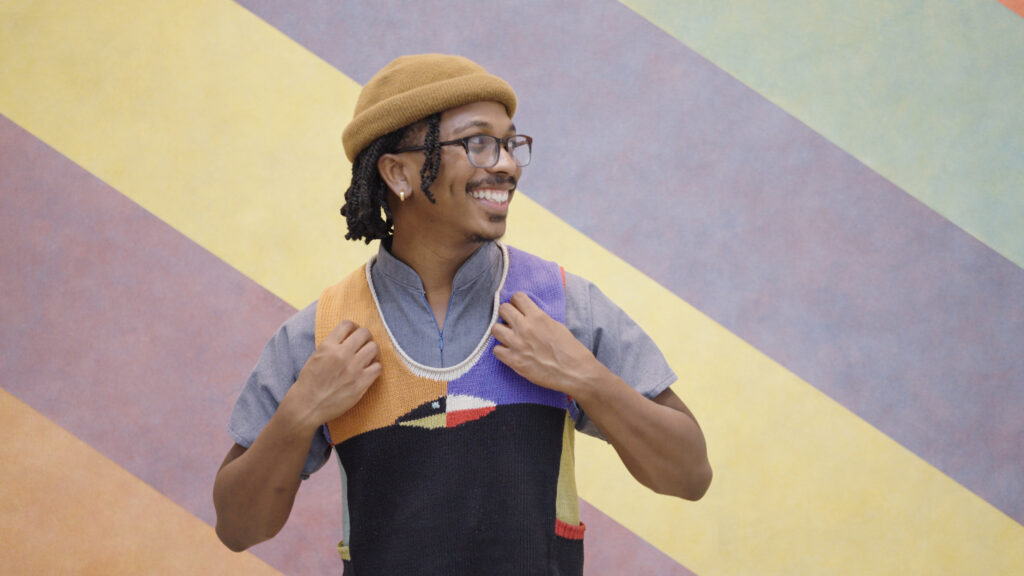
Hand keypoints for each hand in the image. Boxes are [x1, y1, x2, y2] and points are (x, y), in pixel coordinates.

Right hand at [289, 320, 380, 424]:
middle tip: (364, 344)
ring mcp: (353, 369)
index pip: (346, 325)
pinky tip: (369, 370)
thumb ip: (331, 346)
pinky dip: (375, 367)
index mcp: (327, 346)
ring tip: (368, 357)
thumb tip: (347, 339)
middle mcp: (341, 354)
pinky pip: (378, 367)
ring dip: (372, 351)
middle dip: (365, 337)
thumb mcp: (316, 357)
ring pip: (374, 348)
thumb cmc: (309, 383)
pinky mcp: (361, 383)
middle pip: (364, 333)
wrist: (307, 406)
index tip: (354, 333)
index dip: (353, 327)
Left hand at [491, 292, 606, 395]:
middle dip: (507, 313)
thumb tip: (527, 316)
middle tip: (512, 321)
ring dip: (502, 331)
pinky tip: (510, 351)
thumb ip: (539, 319)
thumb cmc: (570, 349)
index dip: (517, 302)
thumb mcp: (556, 326)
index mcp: (538, 317)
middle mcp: (525, 328)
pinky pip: (496, 350)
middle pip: (503, 309)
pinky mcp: (514, 361)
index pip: (517, 297)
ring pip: (495, 328)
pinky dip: (502, 350)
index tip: (519, 308)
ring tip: (510, 336)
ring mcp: (517, 345)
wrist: (574, 372)